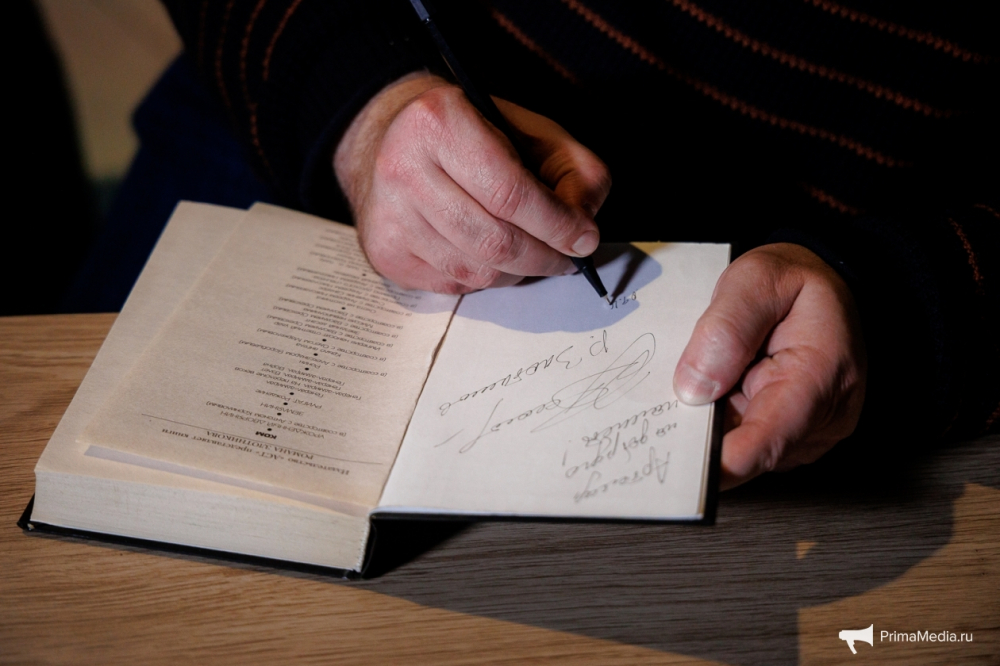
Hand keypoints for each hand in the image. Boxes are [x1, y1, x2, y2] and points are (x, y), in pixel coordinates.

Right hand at [333, 72, 610, 293]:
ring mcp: (389, 216)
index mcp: (440, 122)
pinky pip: (452, 285)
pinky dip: (484, 278)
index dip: (557, 226)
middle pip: (494, 241)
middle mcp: (403, 168)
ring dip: (516, 273)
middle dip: (543, 258)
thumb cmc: (472, 134)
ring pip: (475, 272)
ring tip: (531, 255)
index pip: (510, 194)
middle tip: (566, 259)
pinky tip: (490, 255)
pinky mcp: (385, 251)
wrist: (393, 138)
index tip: (585, 240)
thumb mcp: (533, 131)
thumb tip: (583, 233)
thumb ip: (575, 172)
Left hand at [673, 244, 866, 488]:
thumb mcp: (755, 279)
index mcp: (819, 376)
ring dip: (717, 429)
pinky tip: (719, 393)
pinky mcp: (797, 436)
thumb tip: (694, 387)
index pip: (767, 443)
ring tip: (708, 381)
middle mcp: (825, 417)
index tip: (680, 466)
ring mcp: (813, 432)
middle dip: (706, 439)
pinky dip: (726, 425)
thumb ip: (726, 328)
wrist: (824, 284)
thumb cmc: (793, 281)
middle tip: (668, 412)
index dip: (719, 463)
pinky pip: (751, 444)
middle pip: (751, 455)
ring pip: (747, 454)